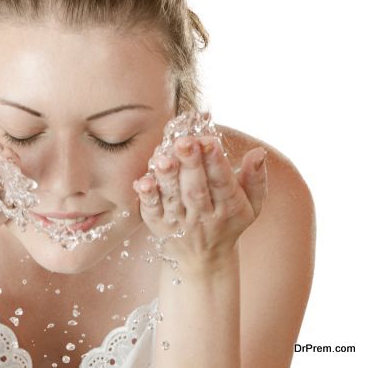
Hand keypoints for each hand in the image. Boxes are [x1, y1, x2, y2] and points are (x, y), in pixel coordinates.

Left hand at [133, 135, 267, 264]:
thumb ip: (255, 178)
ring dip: (167, 177)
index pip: (222, 182)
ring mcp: (179, 223)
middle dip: (190, 164)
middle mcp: (204, 217)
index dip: (216, 162)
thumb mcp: (251, 204)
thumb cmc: (229, 221)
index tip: (209, 140)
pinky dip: (148, 197)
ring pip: (173, 198)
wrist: (204, 259)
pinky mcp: (159, 226)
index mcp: (229, 208)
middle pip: (196, 189)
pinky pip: (152, 211)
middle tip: (184, 141)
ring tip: (163, 158)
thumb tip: (258, 152)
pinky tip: (142, 181)